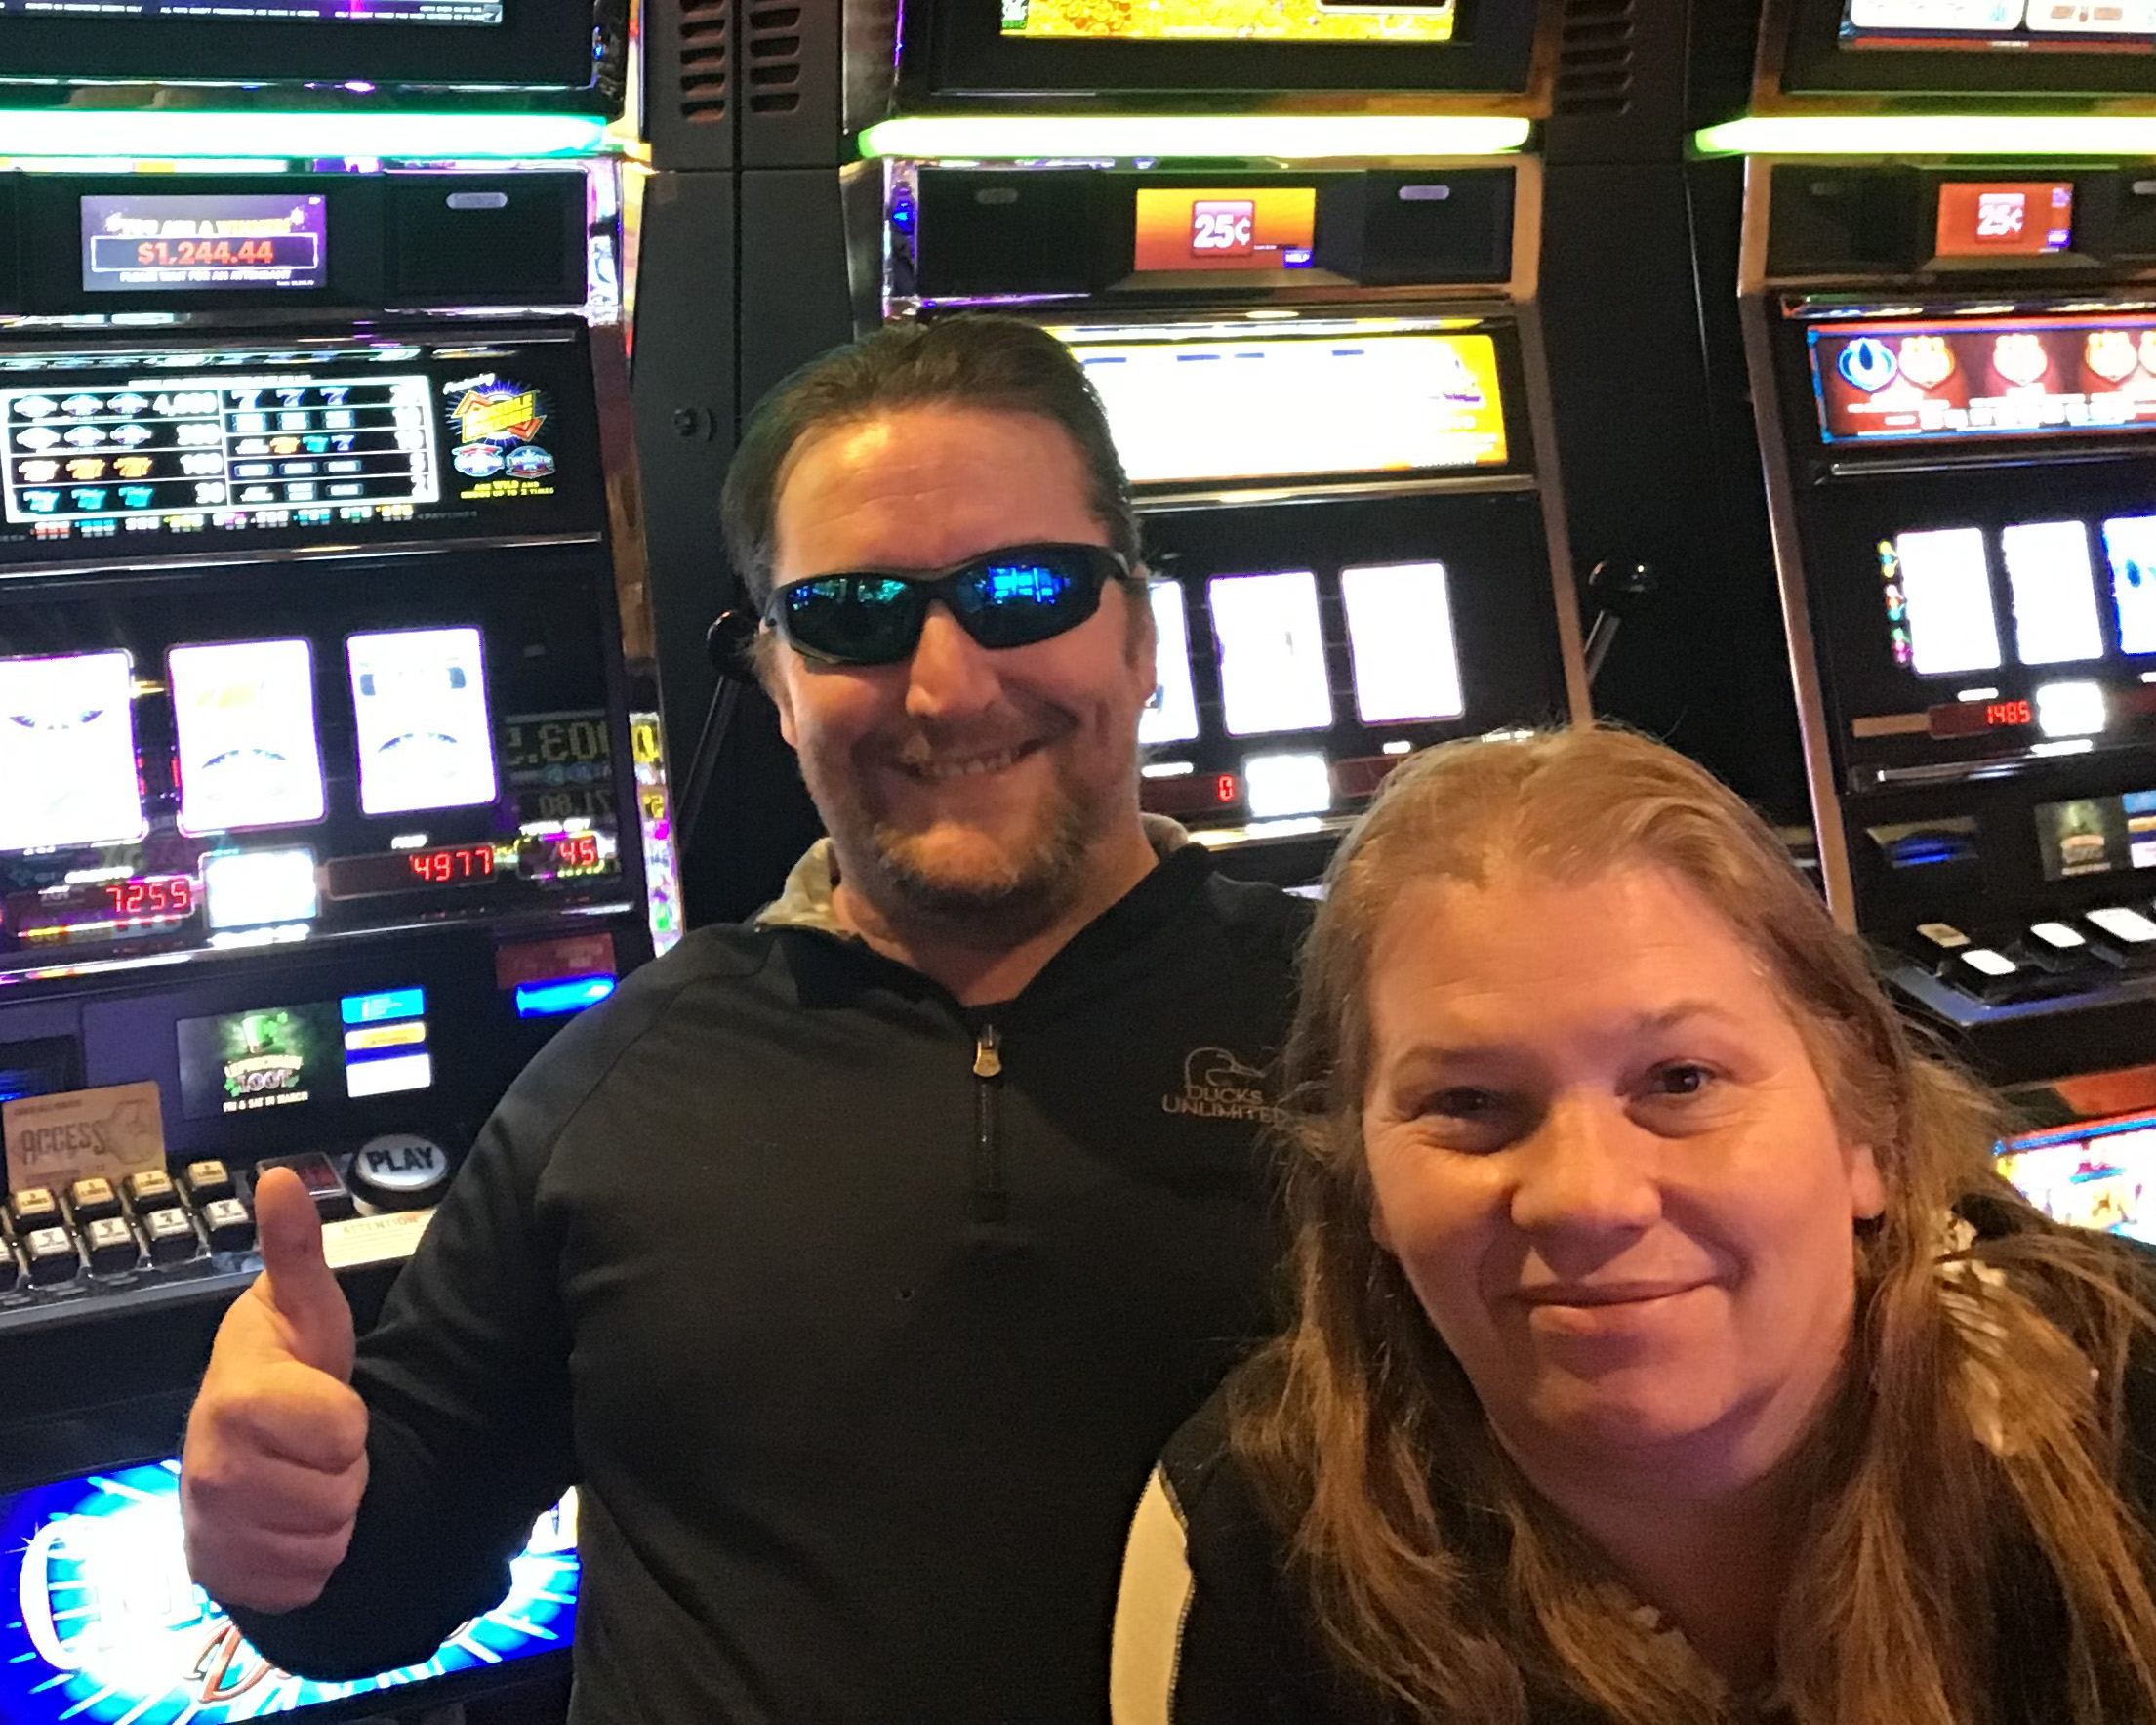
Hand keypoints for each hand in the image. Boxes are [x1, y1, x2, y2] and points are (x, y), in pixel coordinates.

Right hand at [181, 1168, 367, 1612]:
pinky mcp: (223, 1579)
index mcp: (235, 1399)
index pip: (344, 1432)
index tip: (324, 1401)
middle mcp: (209, 1471)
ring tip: (304, 1477)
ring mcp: (210, 1531)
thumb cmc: (285, 1368)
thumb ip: (296, 1250)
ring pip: (326, 1543)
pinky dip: (311, 1560)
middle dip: (344, 1471)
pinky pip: (306, 1583)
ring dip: (332, 1516)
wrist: (242, 1442)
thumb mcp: (303, 1307)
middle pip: (339, 1495)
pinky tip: (289, 1523)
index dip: (350, 1418)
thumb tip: (280, 1177)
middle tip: (315, 1445)